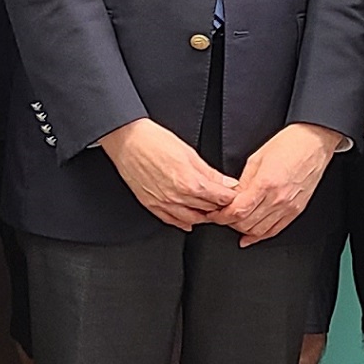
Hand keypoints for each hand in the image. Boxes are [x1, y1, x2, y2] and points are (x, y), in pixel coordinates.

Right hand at [99, 118, 239, 232]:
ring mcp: (164, 203)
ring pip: (192, 219)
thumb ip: (210, 172)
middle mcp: (178, 197)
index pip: (220, 198)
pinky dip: (183, 223)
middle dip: (220, 208)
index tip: (236, 195)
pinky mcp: (151, 205)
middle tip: (226, 204)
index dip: (231, 197)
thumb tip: (227, 183)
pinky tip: (189, 221)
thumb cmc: (155, 141)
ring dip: (203, 217)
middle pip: (209, 210)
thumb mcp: (189, 153)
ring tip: (210, 211)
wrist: (127, 140)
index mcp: (191, 182)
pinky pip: (171, 221)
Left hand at [217, 122, 337, 245]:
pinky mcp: (296, 210)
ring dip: (243, 230)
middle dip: (229, 223)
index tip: (214, 214)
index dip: (222, 216)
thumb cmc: (288, 145)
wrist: (313, 143)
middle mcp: (278, 198)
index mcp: (265, 183)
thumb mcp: (256, 159)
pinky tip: (250, 236)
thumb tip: (232, 197)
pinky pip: (275, 230)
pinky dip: (260, 236)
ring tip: (234, 223)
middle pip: (246, 223)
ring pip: (259, 231)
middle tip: (221, 217)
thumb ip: (243, 182)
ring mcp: (289, 207)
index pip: (238, 210)